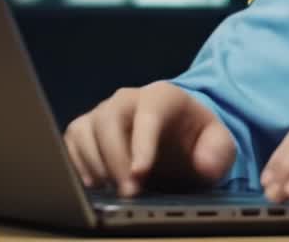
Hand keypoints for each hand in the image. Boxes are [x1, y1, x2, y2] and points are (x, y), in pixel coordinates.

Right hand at [63, 81, 236, 196]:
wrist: (178, 137)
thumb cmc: (195, 138)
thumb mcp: (218, 143)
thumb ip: (218, 152)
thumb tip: (203, 164)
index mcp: (161, 96)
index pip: (148, 115)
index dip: (142, 144)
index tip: (140, 174)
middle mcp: (126, 99)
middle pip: (109, 121)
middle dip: (115, 159)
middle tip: (127, 192)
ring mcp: (102, 113)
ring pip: (84, 132)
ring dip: (94, 165)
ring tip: (112, 191)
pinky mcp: (85, 131)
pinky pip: (69, 144)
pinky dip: (77, 165)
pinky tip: (94, 185)